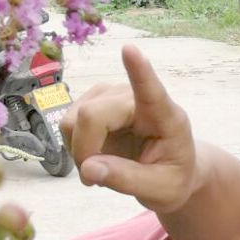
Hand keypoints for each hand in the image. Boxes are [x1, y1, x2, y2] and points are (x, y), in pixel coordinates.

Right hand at [61, 43, 197, 213]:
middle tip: (95, 180)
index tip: (130, 50)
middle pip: (91, 115)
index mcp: (164, 116)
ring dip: (80, 151)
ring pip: (72, 120)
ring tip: (104, 167)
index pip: (150, 90)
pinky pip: (68, 124)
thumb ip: (127, 180)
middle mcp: (133, 97)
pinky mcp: (92, 100)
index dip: (138, 70)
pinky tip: (96, 155)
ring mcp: (109, 94)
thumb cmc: (171, 177)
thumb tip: (88, 169)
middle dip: (85, 151)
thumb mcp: (160, 189)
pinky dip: (75, 146)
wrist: (169, 169)